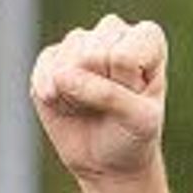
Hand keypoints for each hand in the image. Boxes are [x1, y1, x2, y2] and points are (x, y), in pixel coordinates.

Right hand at [30, 13, 168, 182]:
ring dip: (76, 93)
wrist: (109, 160)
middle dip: (100, 89)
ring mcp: (80, 42)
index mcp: (147, 39)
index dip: (127, 84)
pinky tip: (63, 104)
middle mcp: (113, 32)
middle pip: (94, 54)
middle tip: (112, 104)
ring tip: (91, 104)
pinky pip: (45, 67)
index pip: (125, 55)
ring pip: (69, 58)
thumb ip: (108, 94)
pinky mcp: (52, 58)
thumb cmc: (134, 134)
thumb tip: (61, 76)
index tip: (137, 98)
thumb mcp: (139, 120)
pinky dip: (51, 92)